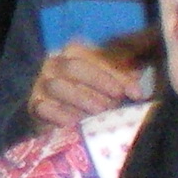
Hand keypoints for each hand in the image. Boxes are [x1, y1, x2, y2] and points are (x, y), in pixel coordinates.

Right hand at [28, 37, 146, 132]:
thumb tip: (143, 81)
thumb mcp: (111, 85)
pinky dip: (62, 115)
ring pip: (58, 85)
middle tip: (116, 100)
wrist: (61, 122)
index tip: (136, 92)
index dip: (115, 73)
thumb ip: (126, 78)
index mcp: (73, 53)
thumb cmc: (93, 98)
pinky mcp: (34, 106)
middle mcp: (54, 64)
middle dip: (98, 83)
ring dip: (82, 100)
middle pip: (73, 66)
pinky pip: (44, 107)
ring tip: (100, 114)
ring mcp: (41, 85)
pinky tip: (79, 124)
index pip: (92, 55)